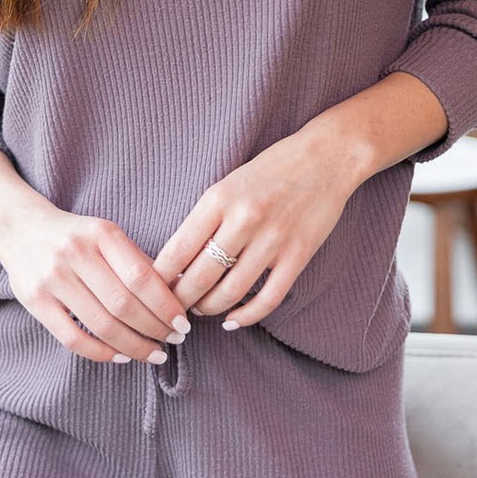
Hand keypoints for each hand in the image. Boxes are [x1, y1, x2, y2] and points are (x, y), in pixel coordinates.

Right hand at [0, 207, 190, 363]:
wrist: (21, 228)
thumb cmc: (77, 236)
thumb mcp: (108, 235)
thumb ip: (139, 262)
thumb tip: (181, 289)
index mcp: (101, 233)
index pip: (141, 277)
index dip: (165, 305)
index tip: (183, 324)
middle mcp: (75, 253)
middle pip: (123, 304)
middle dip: (154, 328)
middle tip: (173, 341)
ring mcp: (52, 277)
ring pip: (101, 324)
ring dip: (133, 346)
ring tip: (153, 354)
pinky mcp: (34, 300)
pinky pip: (72, 338)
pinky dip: (101, 353)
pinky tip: (121, 357)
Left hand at [150, 127, 359, 327]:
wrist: (325, 157)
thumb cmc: (269, 171)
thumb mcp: (227, 184)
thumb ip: (204, 219)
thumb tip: (175, 262)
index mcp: (219, 198)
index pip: (177, 249)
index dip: (160, 278)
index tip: (151, 290)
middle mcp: (244, 219)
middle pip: (199, 277)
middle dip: (180, 301)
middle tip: (172, 310)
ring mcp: (273, 239)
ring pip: (230, 292)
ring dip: (209, 309)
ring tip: (201, 310)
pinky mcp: (299, 255)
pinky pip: (268, 299)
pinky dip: (246, 317)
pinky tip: (233, 320)